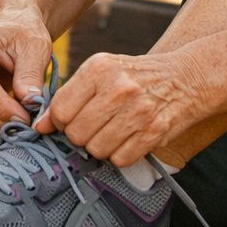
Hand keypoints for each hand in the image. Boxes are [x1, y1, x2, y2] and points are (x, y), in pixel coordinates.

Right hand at [0, 8, 54, 137]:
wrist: (12, 32)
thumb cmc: (23, 36)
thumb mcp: (35, 47)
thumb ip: (31, 73)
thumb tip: (29, 101)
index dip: (2, 107)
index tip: (26, 118)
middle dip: (0, 120)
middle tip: (28, 123)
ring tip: (21, 117)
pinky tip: (9, 117)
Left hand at [35, 49, 209, 166]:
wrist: (185, 77)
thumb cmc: (136, 76)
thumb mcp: (102, 71)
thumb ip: (70, 95)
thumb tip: (40, 126)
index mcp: (99, 68)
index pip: (61, 109)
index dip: (60, 122)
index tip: (70, 121)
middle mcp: (118, 87)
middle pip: (76, 134)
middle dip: (80, 136)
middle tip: (94, 126)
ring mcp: (138, 111)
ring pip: (96, 150)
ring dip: (101, 147)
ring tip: (113, 131)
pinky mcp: (154, 132)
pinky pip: (120, 159)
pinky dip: (121, 155)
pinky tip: (129, 138)